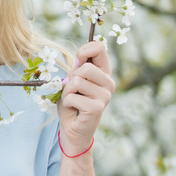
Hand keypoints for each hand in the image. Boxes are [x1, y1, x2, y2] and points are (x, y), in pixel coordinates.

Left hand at [58, 40, 114, 154]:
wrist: (72, 127)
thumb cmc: (72, 101)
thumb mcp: (72, 80)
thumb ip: (77, 68)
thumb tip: (79, 60)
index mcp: (103, 72)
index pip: (99, 48)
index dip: (84, 51)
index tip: (77, 61)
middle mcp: (109, 83)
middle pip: (85, 68)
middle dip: (71, 78)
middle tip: (72, 90)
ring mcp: (105, 96)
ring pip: (77, 81)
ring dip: (67, 91)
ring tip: (73, 99)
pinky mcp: (97, 108)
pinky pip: (73, 97)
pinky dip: (67, 102)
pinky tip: (74, 108)